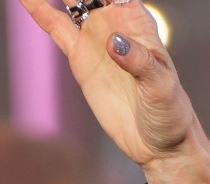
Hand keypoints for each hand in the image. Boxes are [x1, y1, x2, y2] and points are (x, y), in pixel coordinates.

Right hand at [14, 0, 209, 183]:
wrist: (158, 142)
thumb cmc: (169, 112)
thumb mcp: (161, 86)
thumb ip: (139, 61)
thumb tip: (114, 41)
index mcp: (138, 19)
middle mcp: (115, 21)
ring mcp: (95, 37)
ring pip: (71, 0)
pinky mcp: (80, 57)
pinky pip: (56, 27)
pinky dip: (39, 9)